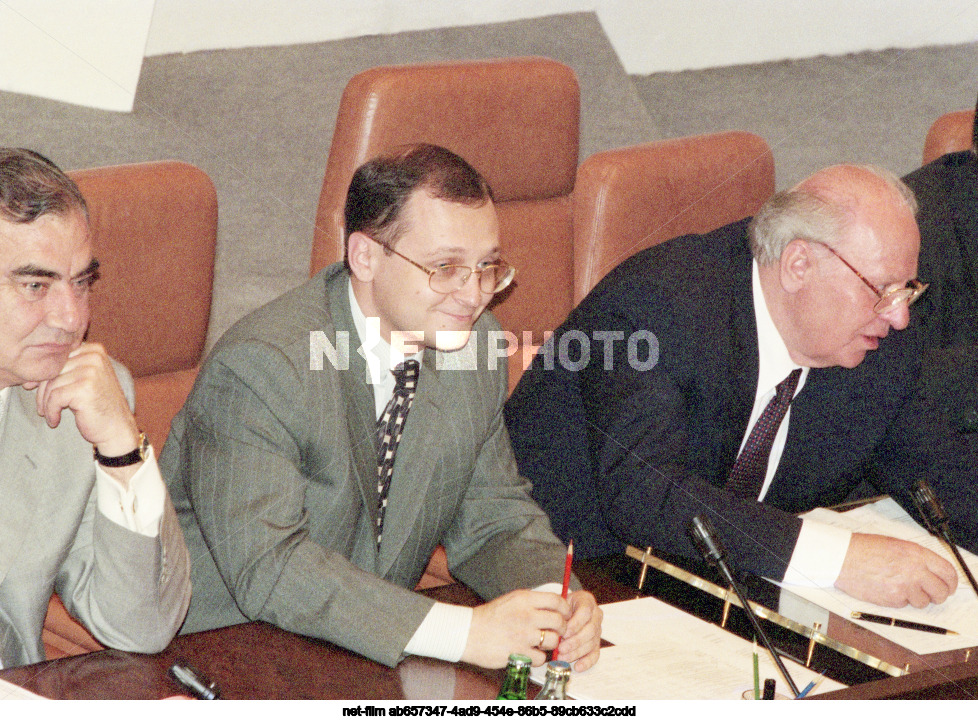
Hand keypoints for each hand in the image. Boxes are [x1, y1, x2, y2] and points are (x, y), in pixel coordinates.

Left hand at [28, 343, 140, 471]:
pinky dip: (51, 411)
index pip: (57, 357)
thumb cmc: (99, 405)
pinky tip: (55, 420)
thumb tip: (33, 372)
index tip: (34, 389)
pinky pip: (54, 397)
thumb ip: (67, 368)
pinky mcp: (85, 388)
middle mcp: (94, 357)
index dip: (43, 375)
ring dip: (46, 403)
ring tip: (51, 414)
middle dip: (42, 391)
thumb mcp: (86, 379)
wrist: (117, 428)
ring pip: (52, 384)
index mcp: (94, 350)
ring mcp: (91, 371)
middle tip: (41, 407)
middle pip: (53, 370)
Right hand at [460, 590, 569, 668]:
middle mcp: (527, 615)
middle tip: (556, 631)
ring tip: (541, 642)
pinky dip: (538, 657)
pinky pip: (541, 657)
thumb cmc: (489, 617)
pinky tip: (529, 652)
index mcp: (525, 599)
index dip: (565, 609)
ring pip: (553, 641)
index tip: (564, 614)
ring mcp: (523, 635)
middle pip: (559, 621)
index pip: (556, 601)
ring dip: (550, 643)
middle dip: (561, 628)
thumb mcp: (511, 600)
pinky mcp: (520, 653)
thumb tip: (554, 605)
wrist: (468, 632)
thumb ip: (532, 601)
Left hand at [554, 590, 601, 671]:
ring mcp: (598, 629)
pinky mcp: (597, 642)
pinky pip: (595, 653)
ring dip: (577, 652)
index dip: (575, 624)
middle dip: (575, 641)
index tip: (563, 632)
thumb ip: (556, 614)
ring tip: (563, 657)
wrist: (565, 610)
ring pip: (592, 643)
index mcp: (586, 600)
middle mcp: (595, 614)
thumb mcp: (557, 605)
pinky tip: (578, 666)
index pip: (585, 612)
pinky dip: (587, 661)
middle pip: (590, 629)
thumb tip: (552, 630)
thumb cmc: (560, 607)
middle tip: (561, 648)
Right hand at [835, 532, 957, 607]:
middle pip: (941, 591)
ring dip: (915, 598)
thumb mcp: (895, 545)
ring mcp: (904, 587)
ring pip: (923, 602)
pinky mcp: (893, 599)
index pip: (947, 572)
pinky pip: (904, 605)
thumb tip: (930, 572)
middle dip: (938, 595)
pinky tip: (886, 588)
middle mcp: (914, 571)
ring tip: (900, 587)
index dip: (951, 582)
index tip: (948, 586)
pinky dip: (898, 600)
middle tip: (930, 594)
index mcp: (917, 554)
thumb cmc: (864, 549)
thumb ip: (915, 558)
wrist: (843, 558)